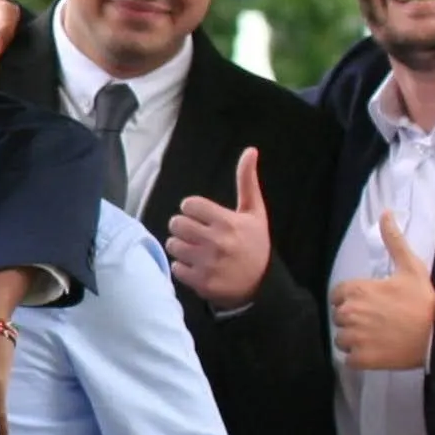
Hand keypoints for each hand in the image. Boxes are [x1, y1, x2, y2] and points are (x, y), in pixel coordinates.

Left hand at [166, 146, 271, 309]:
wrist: (262, 284)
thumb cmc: (255, 243)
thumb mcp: (255, 212)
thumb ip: (247, 181)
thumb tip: (250, 150)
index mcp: (228, 221)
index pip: (189, 205)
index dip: (193, 210)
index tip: (202, 217)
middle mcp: (217, 242)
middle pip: (176, 223)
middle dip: (183, 227)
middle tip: (195, 233)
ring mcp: (208, 263)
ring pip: (173, 245)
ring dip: (181, 246)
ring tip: (196, 250)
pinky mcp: (201, 282)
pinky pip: (175, 268)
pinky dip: (183, 268)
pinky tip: (198, 267)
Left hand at [330, 213, 434, 369]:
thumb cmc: (423, 300)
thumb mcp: (409, 266)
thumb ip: (393, 240)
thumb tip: (385, 213)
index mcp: (355, 290)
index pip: (338, 296)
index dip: (353, 300)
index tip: (372, 304)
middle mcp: (349, 313)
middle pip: (339, 317)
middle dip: (354, 319)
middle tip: (379, 321)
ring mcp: (354, 337)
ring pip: (341, 339)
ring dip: (355, 340)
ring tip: (378, 337)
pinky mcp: (361, 359)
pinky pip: (349, 359)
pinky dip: (360, 358)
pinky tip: (378, 351)